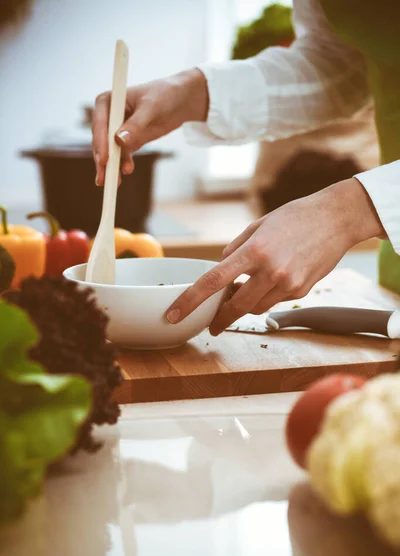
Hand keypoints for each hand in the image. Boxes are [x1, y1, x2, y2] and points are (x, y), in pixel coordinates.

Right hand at [92, 68, 208, 185]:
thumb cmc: (164, 95)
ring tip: (114, 182)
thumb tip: (119, 141)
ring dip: (112, 167)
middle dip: (103, 160)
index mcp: (108, 101)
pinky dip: (123, 164)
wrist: (180, 101)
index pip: (100, 124)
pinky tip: (126, 171)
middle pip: (101, 141)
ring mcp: (117, 130)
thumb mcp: (151, 108)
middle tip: (105, 177)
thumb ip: (136, 125)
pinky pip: (122, 156)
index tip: (104, 159)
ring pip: (110, 152)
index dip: (101, 142)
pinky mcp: (129, 141)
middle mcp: (109, 116)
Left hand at [167, 179, 384, 334]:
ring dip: (246, 305)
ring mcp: (288, 284)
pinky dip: (268, 296)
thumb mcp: (258, 225)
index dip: (190, 301)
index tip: (174, 314)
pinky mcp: (301, 291)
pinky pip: (275, 301)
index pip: (213, 281)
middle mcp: (270, 271)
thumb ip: (236, 250)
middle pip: (235, 306)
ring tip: (246, 290)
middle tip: (211, 325)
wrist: (336, 219)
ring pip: (256, 308)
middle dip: (220, 319)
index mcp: (253, 251)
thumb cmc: (295, 217)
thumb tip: (221, 269)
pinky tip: (275, 279)